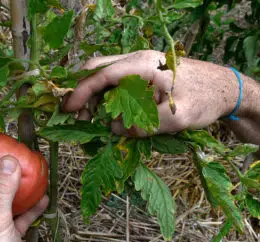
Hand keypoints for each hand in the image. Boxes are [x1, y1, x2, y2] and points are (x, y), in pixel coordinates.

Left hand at [0, 156, 48, 241]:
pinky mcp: (9, 238)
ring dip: (20, 193)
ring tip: (33, 177)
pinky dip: (31, 210)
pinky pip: (20, 218)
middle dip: (4, 177)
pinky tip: (43, 200)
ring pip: (8, 204)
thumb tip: (8, 161)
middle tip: (16, 160)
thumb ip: (2, 191)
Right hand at [63, 50, 257, 137]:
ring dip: (94, 96)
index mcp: (144, 65)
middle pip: (98, 69)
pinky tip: (109, 114)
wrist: (225, 88)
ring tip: (92, 120)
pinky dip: (107, 98)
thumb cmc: (205, 99)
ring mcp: (140, 66)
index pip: (103, 75)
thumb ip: (143, 125)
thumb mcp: (177, 118)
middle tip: (78, 117)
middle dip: (83, 92)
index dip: (82, 92)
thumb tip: (114, 129)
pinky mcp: (143, 75)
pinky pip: (117, 83)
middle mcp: (139, 61)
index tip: (69, 109)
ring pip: (105, 76)